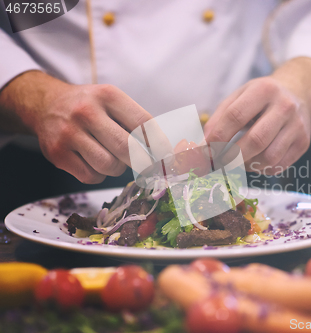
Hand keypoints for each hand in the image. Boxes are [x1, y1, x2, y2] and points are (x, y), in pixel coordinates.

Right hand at [0, 71, 152, 182]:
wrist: (46, 104)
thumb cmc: (90, 106)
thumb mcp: (113, 101)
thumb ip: (136, 122)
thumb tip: (166, 153)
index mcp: (108, 95)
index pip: (143, 123)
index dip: (160, 144)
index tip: (169, 158)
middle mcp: (86, 112)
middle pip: (127, 148)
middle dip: (144, 163)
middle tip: (150, 168)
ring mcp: (69, 133)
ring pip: (109, 166)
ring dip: (118, 168)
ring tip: (113, 158)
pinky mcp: (57, 154)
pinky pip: (91, 176)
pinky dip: (99, 175)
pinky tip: (94, 162)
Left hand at [204, 57, 310, 174]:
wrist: (298, 94)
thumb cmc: (261, 98)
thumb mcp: (239, 97)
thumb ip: (219, 119)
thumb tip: (202, 146)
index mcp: (264, 90)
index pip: (235, 116)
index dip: (217, 137)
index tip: (205, 151)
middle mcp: (284, 106)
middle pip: (255, 140)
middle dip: (231, 157)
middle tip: (218, 164)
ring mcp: (297, 126)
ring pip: (269, 157)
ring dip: (247, 165)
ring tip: (236, 161)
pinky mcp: (303, 143)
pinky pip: (279, 165)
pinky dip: (261, 169)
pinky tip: (254, 161)